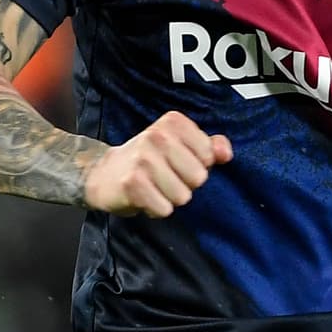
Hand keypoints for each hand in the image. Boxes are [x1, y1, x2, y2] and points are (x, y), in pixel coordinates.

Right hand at [84, 111, 233, 217]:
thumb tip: (226, 154)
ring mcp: (143, 158)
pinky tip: (145, 197)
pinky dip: (156, 209)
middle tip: (165, 177)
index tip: (177, 161)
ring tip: (154, 187)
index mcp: (173, 122)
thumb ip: (210, 146)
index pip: (210, 156)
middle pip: (199, 177)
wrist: (104, 173)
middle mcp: (158, 135)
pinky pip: (164, 209)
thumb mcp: (181, 145)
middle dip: (185, 184)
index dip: (198, 165)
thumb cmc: (150, 159)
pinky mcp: (132, 183)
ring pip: (183, 196)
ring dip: (170, 198)